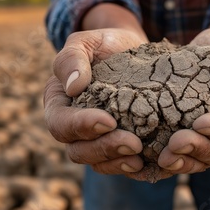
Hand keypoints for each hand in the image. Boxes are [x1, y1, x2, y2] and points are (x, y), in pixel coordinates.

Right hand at [44, 27, 149, 177]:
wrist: (131, 49)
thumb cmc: (103, 44)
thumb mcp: (85, 42)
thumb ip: (71, 59)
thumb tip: (73, 87)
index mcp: (59, 103)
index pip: (61, 123)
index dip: (81, 126)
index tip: (108, 121)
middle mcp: (74, 127)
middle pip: (78, 150)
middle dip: (105, 149)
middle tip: (133, 143)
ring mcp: (96, 139)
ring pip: (98, 162)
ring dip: (118, 162)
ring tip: (140, 157)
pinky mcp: (119, 144)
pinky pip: (120, 164)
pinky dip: (133, 168)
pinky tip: (150, 164)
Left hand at [157, 28, 209, 173]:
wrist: (201, 51)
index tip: (201, 123)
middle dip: (198, 149)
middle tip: (175, 143)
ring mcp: (209, 140)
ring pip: (200, 160)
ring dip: (182, 161)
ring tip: (162, 157)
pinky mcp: (188, 140)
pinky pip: (181, 158)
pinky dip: (167, 163)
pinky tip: (148, 161)